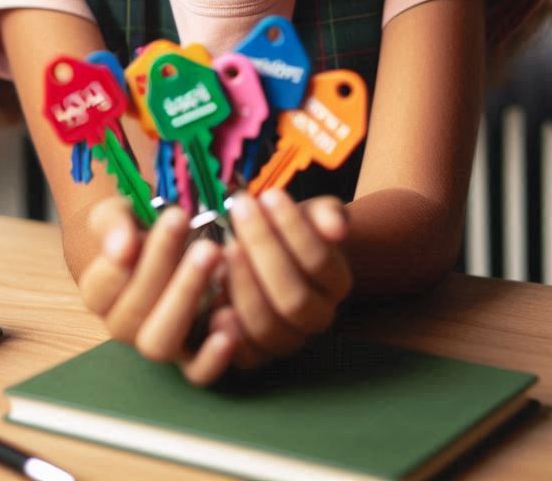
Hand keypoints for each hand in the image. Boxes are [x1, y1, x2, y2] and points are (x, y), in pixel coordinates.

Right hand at [77, 196, 238, 384]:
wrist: (171, 241)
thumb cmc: (140, 227)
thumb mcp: (119, 213)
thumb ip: (113, 225)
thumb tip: (122, 246)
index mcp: (100, 294)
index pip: (100, 288)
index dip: (115, 265)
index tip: (134, 236)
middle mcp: (124, 326)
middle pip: (133, 312)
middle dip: (160, 266)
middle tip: (183, 226)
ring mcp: (159, 342)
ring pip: (160, 341)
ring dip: (186, 296)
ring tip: (211, 253)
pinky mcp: (192, 356)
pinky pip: (197, 371)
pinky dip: (213, 357)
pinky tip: (230, 323)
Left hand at [221, 190, 352, 368]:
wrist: (266, 255)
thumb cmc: (286, 230)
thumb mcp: (309, 213)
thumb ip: (326, 215)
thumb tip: (336, 229)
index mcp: (336, 282)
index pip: (319, 261)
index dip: (294, 230)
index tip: (269, 195)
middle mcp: (317, 317)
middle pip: (294, 298)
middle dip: (263, 250)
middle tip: (240, 212)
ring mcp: (287, 340)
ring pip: (267, 326)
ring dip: (242, 285)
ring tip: (225, 246)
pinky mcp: (255, 355)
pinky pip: (245, 356)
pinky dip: (229, 332)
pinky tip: (216, 302)